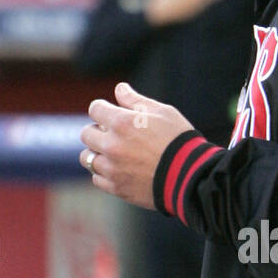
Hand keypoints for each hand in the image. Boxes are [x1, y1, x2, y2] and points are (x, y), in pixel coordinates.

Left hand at [79, 82, 191, 206]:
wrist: (190, 176)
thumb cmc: (179, 140)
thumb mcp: (162, 112)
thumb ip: (136, 100)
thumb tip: (119, 89)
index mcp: (121, 122)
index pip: (95, 109)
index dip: (103, 108)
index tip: (112, 113)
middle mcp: (111, 145)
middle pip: (86, 134)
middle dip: (97, 130)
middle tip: (113, 134)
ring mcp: (112, 168)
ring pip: (87, 158)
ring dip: (97, 153)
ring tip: (113, 154)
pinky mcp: (117, 187)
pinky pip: (97, 179)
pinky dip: (104, 173)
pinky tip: (118, 169)